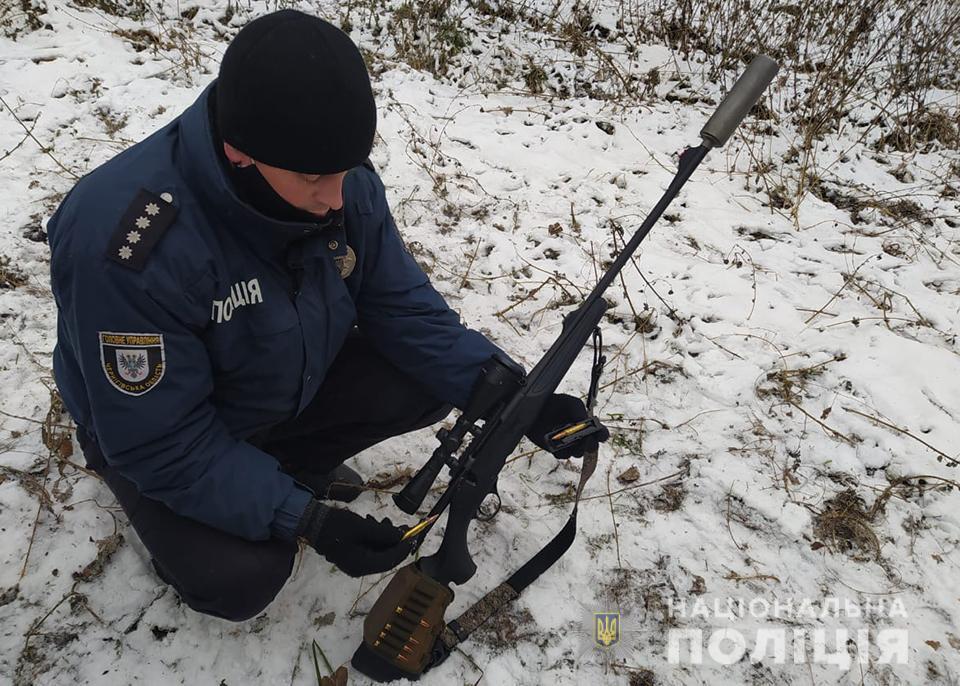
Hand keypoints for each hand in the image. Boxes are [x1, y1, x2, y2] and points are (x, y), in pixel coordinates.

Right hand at [297, 499, 411, 576]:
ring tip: (384, 520)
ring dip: (385, 536)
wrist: (313, 522)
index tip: (413, 535)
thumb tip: (402, 536)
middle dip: (395, 541)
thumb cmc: (336, 524)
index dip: (403, 548)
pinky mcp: (354, 555)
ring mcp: (356, 563)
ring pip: (379, 552)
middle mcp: (360, 568)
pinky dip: (376, 537)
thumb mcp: (363, 527)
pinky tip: (373, 522)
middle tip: (402, 526)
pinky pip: (371, 549)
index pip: (390, 561)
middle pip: (386, 558)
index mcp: (362, 565)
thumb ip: (384, 533)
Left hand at [525, 393, 609, 458]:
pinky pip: (563, 456)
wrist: (535, 409)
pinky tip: (556, 443)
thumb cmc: (555, 403)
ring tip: (568, 441)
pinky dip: (562, 451)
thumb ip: (579, 411)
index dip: (602, 436)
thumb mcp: (570, 402)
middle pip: (592, 447)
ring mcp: (569, 444)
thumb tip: (586, 422)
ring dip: (576, 449)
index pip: (600, 433)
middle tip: (584, 439)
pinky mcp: (556, 449)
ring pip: (578, 453)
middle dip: (589, 444)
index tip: (599, 436)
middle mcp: (580, 436)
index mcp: (587, 424)